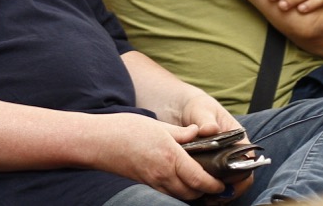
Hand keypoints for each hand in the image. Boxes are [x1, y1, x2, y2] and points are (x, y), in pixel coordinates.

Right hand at [90, 113, 222, 200]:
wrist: (99, 142)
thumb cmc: (127, 129)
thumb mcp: (159, 126)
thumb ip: (182, 133)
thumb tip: (199, 133)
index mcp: (171, 156)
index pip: (200, 179)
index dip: (214, 184)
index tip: (222, 183)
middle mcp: (164, 174)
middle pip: (193, 193)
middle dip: (206, 191)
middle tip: (215, 183)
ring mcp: (153, 183)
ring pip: (180, 196)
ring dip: (192, 193)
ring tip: (199, 183)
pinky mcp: (145, 185)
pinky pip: (167, 194)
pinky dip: (177, 192)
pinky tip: (179, 182)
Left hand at [174, 96, 254, 203]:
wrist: (185, 109)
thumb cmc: (198, 107)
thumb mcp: (202, 110)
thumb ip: (206, 120)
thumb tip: (211, 129)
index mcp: (238, 139)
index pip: (248, 162)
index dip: (240, 176)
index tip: (226, 184)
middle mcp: (234, 152)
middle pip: (241, 178)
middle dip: (230, 190)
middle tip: (214, 197)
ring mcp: (224, 161)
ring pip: (229, 183)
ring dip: (220, 193)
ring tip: (206, 199)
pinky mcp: (212, 167)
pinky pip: (215, 183)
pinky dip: (210, 191)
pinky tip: (200, 195)